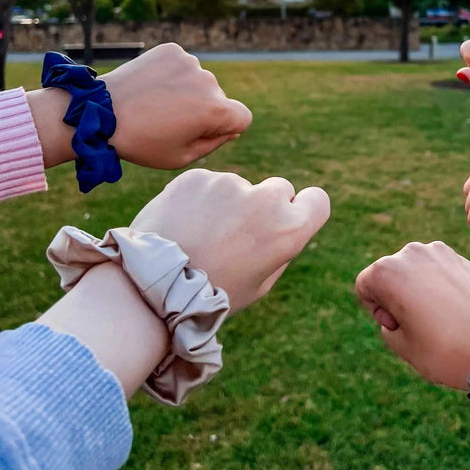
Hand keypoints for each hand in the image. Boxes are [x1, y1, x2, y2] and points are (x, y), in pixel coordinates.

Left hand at [102, 43, 252, 167]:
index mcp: (216, 110)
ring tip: (155, 104)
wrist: (98, 113)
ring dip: (186, 91)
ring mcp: (190, 62)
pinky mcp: (172, 50)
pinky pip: (182, 65)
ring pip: (199, 81)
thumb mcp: (182, 157)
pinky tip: (151, 87)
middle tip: (167, 121)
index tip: (198, 133)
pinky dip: (171, 75)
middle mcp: (209, 81)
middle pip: (219, 98)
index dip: (224, 129)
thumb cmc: (141, 142)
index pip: (242, 118)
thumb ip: (214, 142)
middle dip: (202, 109)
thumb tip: (231, 127)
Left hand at [131, 169, 329, 311]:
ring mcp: (229, 183)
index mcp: (288, 228)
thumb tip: (286, 221)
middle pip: (278, 189)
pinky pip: (207, 184)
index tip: (288, 219)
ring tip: (200, 237)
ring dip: (226, 204)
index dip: (303, 209)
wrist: (152, 286)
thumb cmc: (212, 293)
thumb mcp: (261, 283)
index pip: (318, 200)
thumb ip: (280, 247)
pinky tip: (183, 225)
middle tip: (236, 235)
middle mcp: (264, 199)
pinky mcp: (197, 176)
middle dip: (264, 205)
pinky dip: (198, 200)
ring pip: (238, 187)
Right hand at [355, 240, 469, 386]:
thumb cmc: (446, 349)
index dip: (376, 311)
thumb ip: (387, 322)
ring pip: (414, 272)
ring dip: (417, 291)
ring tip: (440, 319)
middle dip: (396, 298)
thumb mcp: (402, 345)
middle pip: (389, 275)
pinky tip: (456, 310)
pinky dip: (438, 287)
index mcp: (386, 271)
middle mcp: (410, 252)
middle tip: (420, 326)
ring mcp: (438, 251)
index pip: (365, 285)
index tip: (400, 327)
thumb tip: (399, 306)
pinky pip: (437, 271)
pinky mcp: (461, 257)